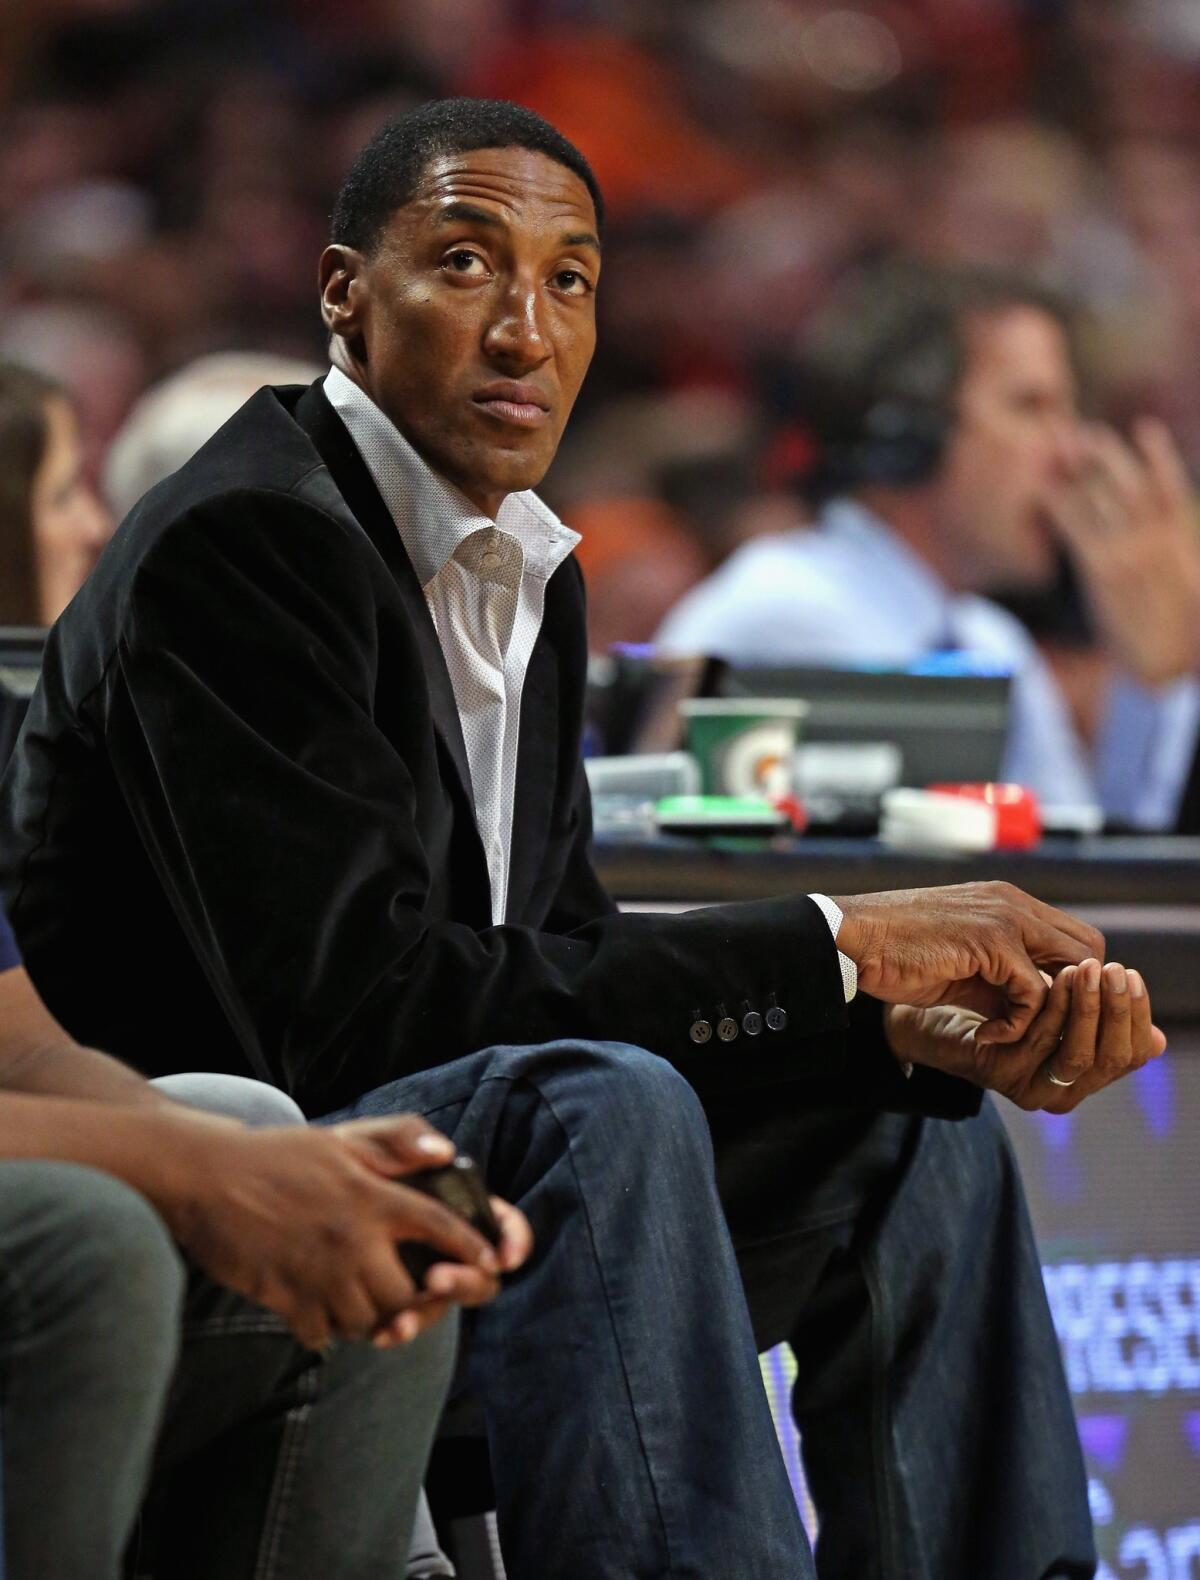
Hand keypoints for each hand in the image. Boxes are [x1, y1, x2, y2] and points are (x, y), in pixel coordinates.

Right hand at [165, 1114, 506, 1350]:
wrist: (205, 1175)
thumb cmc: (278, 1155)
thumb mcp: (342, 1137)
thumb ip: (398, 1139)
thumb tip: (445, 1153)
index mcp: (372, 1196)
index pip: (440, 1227)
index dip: (471, 1249)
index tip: (490, 1263)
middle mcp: (352, 1237)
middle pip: (407, 1294)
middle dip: (414, 1301)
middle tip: (410, 1294)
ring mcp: (318, 1271)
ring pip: (368, 1320)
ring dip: (372, 1316)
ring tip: (365, 1299)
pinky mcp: (285, 1295)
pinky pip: (324, 1333)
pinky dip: (329, 1328)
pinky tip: (322, 1305)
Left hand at [330, 1117, 532, 1346]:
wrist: (284, 1198)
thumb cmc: (337, 1161)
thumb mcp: (366, 1141)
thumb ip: (403, 1136)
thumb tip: (444, 1151)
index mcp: (452, 1205)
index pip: (501, 1223)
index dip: (513, 1239)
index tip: (502, 1257)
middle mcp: (443, 1246)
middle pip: (478, 1275)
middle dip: (465, 1282)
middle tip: (436, 1279)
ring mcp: (418, 1277)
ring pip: (441, 1306)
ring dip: (427, 1317)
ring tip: (400, 1322)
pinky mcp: (389, 1301)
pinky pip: (405, 1323)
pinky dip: (396, 1331)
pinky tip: (380, 1333)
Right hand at [834, 882, 1104, 1042]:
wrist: (852, 939)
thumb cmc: (896, 954)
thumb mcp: (963, 967)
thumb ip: (1003, 982)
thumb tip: (1038, 1015)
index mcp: (1007, 903)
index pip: (1075, 939)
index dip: (1068, 981)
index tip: (1037, 1014)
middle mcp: (1015, 903)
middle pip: (1089, 951)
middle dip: (1072, 996)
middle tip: (1033, 1026)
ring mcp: (1007, 917)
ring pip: (1072, 971)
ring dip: (1048, 1012)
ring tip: (1010, 1032)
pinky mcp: (993, 940)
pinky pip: (1034, 992)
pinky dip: (1017, 1023)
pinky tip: (987, 1033)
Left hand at [884, 959, 1165, 1110]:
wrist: (918, 1000)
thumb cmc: (987, 996)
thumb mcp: (1048, 1005)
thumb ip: (1093, 1016)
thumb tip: (1160, 1038)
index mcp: (1076, 1077)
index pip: (1129, 1055)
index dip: (1135, 1018)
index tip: (1130, 977)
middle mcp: (1056, 1091)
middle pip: (1110, 1059)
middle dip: (1116, 1013)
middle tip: (1114, 973)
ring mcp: (1026, 1085)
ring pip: (1075, 1053)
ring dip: (1086, 1009)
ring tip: (1087, 970)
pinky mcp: (997, 1073)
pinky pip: (1036, 1042)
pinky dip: (1050, 1010)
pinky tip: (1054, 979)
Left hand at [1043, 419, 1199, 685]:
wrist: (1165, 664)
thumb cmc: (1180, 629)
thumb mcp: (1190, 581)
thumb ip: (1176, 547)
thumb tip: (1164, 522)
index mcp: (1179, 539)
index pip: (1170, 487)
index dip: (1158, 455)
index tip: (1144, 428)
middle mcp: (1154, 540)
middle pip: (1127, 482)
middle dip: (1105, 453)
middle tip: (1082, 431)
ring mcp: (1127, 553)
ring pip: (1099, 498)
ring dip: (1076, 469)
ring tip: (1057, 447)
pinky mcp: (1101, 571)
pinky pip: (1075, 527)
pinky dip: (1059, 504)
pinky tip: (1043, 490)